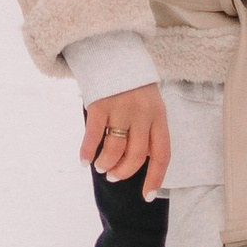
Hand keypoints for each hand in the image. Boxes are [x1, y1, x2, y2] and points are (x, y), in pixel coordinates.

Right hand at [83, 83, 169, 197]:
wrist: (113, 51)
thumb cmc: (132, 85)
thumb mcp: (149, 103)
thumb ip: (148, 129)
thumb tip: (139, 162)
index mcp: (159, 114)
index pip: (161, 153)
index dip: (155, 178)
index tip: (147, 196)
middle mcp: (142, 113)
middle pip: (136, 156)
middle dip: (123, 172)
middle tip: (113, 176)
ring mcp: (121, 108)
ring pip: (114, 150)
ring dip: (106, 164)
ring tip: (101, 166)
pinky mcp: (100, 104)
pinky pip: (93, 137)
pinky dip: (88, 153)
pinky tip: (84, 159)